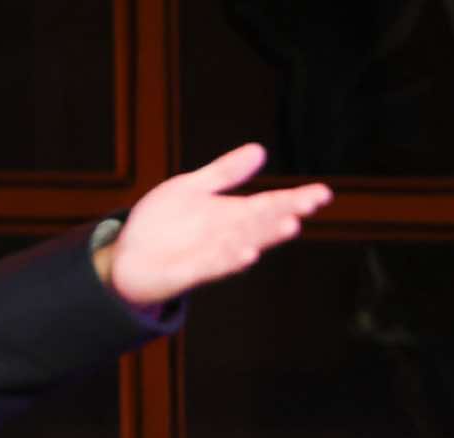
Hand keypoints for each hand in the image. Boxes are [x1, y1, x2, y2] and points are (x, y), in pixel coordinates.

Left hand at [96, 145, 332, 305]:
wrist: (130, 258)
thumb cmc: (164, 224)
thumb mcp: (192, 188)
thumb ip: (225, 173)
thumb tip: (259, 150)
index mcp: (233, 215)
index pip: (271, 205)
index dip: (296, 199)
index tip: (323, 193)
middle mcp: (229, 235)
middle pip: (262, 222)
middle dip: (285, 212)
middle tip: (310, 204)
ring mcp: (212, 255)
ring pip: (245, 243)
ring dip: (266, 236)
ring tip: (290, 224)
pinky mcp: (190, 272)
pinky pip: (214, 266)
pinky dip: (230, 260)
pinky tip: (249, 253)